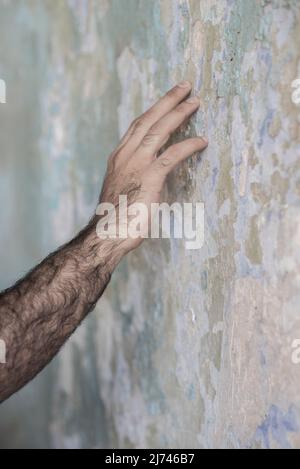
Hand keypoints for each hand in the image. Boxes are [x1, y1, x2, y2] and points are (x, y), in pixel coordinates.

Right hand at [97, 81, 207, 253]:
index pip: (137, 125)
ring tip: (195, 101)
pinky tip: (201, 140)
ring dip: (178, 113)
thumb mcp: (123, 188)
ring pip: (159, 130)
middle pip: (149, 119)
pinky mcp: (149, 178)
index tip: (167, 99)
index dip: (154, 109)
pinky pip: (172, 155)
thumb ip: (134, 173)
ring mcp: (136, 165)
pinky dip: (188, 145)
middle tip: (185, 86)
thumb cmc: (117, 217)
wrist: (108, 234)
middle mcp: (125, 155)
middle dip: (168, 100)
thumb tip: (149, 171)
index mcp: (118, 156)